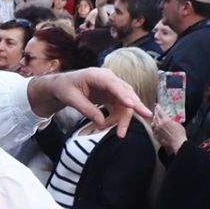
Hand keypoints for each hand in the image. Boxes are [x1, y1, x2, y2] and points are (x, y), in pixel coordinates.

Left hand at [27, 67, 149, 137]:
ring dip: (123, 118)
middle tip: (147, 116)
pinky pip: (119, 108)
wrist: (62, 86)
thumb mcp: (70, 98)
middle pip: (126, 93)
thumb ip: (85, 109)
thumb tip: (101, 123)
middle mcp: (108, 79)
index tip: (132, 104)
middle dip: (135, 106)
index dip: (124, 94)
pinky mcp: (112, 96)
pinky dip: (116, 118)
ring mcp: (112, 88)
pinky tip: (108, 126)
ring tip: (119, 133)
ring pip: (125, 103)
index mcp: (97, 75)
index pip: (114, 84)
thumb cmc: (64, 88)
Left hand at [147, 111, 185, 153]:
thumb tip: (171, 118)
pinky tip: (155, 126)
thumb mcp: (178, 123)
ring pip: (153, 122)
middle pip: (155, 116)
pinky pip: (153, 129)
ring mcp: (157, 130)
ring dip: (155, 119)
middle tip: (157, 111)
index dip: (158, 107)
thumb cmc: (180, 134)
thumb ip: (172, 119)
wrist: (177, 144)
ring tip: (156, 118)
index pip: (160, 111)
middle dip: (156, 113)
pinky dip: (154, 126)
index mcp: (165, 120)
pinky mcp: (156, 136)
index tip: (157, 105)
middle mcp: (159, 124)